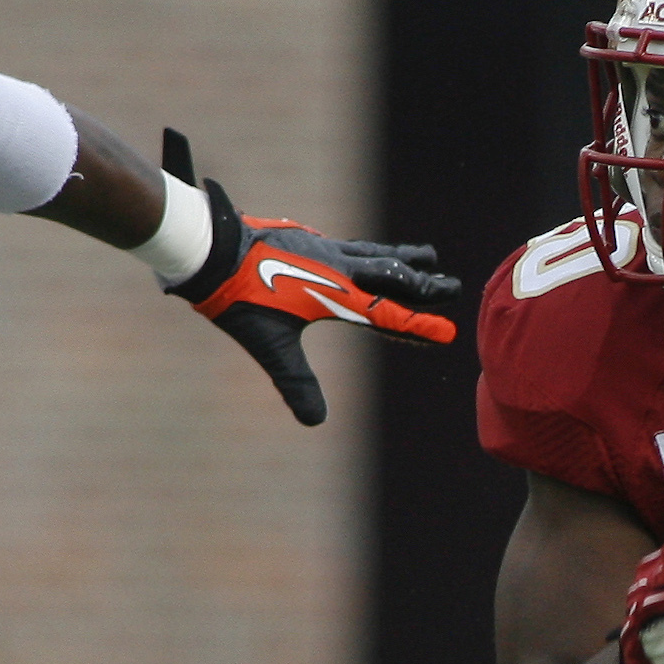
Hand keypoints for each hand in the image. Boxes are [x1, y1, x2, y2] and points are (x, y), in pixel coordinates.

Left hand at [160, 130, 458, 426]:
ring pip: (374, 254)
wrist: (210, 248)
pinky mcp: (307, 241)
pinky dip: (371, 252)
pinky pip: (351, 247)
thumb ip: (296, 382)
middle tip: (453, 286)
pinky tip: (366, 254)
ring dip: (403, 259)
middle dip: (424, 285)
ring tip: (428, 255)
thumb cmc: (239, 297)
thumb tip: (315, 422)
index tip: (448, 333)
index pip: (386, 313)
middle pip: (391, 276)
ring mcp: (322, 249)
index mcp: (334, 293)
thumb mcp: (269, 347)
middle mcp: (335, 267)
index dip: (418, 326)